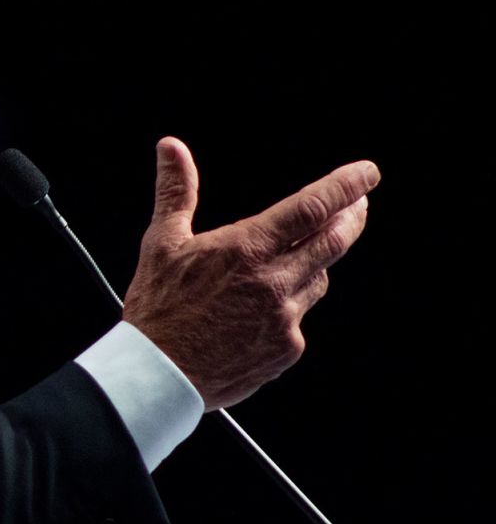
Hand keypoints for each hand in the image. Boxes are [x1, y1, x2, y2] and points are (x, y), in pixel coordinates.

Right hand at [121, 137, 377, 411]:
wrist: (158, 375)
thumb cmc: (157, 308)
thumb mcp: (162, 242)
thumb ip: (177, 190)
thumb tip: (172, 148)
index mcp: (246, 250)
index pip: (312, 208)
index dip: (346, 186)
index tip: (367, 173)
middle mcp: (274, 282)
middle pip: (334, 241)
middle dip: (351, 217)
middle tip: (359, 203)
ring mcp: (285, 319)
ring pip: (318, 279)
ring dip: (316, 262)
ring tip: (299, 255)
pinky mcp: (286, 350)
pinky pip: (300, 317)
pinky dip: (291, 303)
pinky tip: (265, 306)